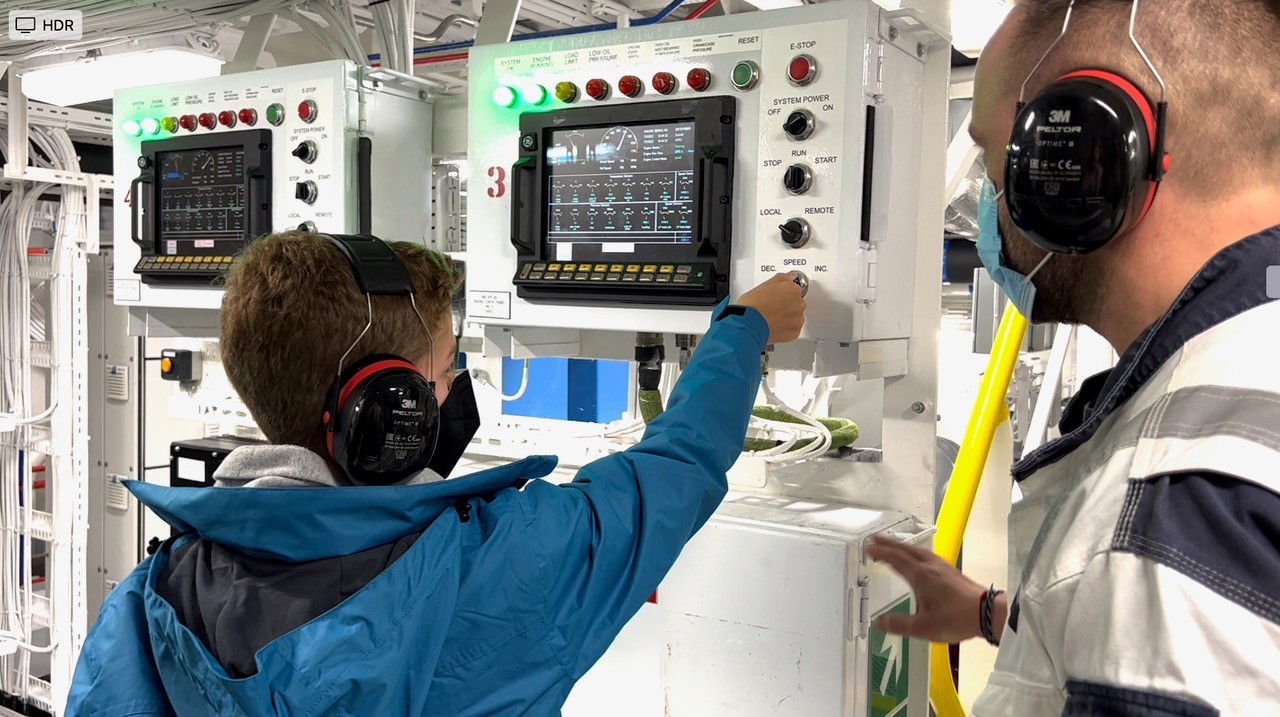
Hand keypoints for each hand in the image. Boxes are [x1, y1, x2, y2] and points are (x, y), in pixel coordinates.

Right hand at [736, 274, 806, 343]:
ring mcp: (798, 319)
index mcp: (793, 289)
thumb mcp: (764, 285)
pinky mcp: (794, 333)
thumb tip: (789, 276)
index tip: (777, 297)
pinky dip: (786, 329)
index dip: (783, 293)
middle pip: (796, 303)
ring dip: (787, 318)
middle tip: (772, 308)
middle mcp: (799, 304)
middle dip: (786, 305)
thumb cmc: (753, 305)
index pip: (794, 289)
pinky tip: (774, 326)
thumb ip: (781, 278)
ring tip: (772, 318)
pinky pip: (793, 330)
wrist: (750, 325)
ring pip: (795, 317)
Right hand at [866, 536, 986, 642]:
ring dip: (903, 547)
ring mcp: (942, 567)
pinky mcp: (951, 572)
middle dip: (889, 543)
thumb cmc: (954, 619)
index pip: (895, 559)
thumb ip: (899, 624)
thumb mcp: (922, 627)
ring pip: (918, 551)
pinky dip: (915, 553)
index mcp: (920, 575)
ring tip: (894, 547)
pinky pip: (927, 556)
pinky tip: (919, 560)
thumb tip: (878, 622)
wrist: (987, 613)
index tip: (868, 548)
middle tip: (874, 539)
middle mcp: (930, 566)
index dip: (880, 552)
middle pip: (906, 549)